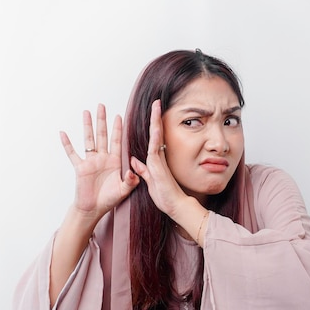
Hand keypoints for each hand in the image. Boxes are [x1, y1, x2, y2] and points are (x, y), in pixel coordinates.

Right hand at [60, 104, 139, 219]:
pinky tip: (63, 133)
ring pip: (88, 140)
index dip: (117, 129)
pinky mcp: (80, 168)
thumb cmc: (109, 199)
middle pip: (102, 135)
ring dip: (87, 126)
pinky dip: (67, 144)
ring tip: (86, 112)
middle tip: (102, 106)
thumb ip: (130, 181)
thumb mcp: (124, 190)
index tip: (119, 115)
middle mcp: (102, 158)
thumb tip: (133, 173)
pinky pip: (72, 154)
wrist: (93, 209)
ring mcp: (90, 162)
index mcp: (114, 161)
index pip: (116, 141)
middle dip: (102, 120)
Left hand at [130, 100, 188, 216]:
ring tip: (156, 106)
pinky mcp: (159, 166)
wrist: (176, 207)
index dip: (152, 126)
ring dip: (156, 121)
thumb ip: (142, 171)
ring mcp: (159, 161)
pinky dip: (155, 135)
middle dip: (155, 117)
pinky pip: (155, 147)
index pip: (152, 139)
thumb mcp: (149, 182)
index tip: (153, 113)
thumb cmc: (166, 197)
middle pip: (155, 133)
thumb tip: (134, 161)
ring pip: (156, 136)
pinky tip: (155, 125)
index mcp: (155, 161)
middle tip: (157, 103)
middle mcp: (157, 158)